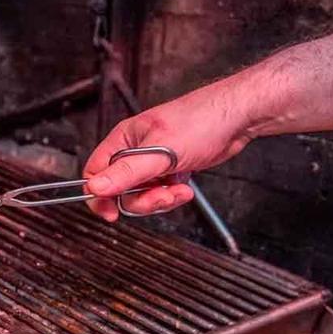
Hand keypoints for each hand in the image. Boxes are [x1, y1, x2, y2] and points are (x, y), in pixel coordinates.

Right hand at [83, 85, 254, 220]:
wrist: (236, 119)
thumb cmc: (200, 121)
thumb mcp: (160, 152)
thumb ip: (127, 173)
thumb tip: (96, 187)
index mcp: (123, 140)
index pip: (96, 172)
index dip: (100, 195)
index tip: (111, 213)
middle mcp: (134, 151)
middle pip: (120, 190)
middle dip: (141, 200)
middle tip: (161, 196)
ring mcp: (153, 161)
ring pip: (142, 194)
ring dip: (161, 199)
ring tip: (179, 190)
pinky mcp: (170, 169)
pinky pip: (160, 192)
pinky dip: (173, 195)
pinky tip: (185, 187)